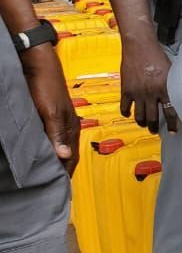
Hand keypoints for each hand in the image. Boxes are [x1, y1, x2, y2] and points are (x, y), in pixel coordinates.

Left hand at [21, 46, 79, 174]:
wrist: (38, 65)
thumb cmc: (46, 86)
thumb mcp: (51, 113)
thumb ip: (57, 135)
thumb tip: (65, 157)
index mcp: (72, 128)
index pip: (72, 157)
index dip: (67, 172)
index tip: (61, 187)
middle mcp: (68, 127)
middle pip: (67, 154)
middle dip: (62, 169)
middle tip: (53, 184)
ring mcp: (60, 121)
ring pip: (59, 146)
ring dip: (55, 159)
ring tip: (47, 172)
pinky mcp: (50, 116)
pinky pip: (52, 138)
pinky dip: (49, 148)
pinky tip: (41, 151)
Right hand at [120, 34, 175, 133]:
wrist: (139, 46)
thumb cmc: (157, 56)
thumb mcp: (171, 71)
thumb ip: (173, 85)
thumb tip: (180, 98)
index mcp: (165, 88)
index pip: (171, 112)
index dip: (172, 124)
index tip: (172, 131)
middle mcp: (151, 92)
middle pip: (153, 117)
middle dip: (154, 127)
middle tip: (155, 131)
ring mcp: (137, 92)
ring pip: (139, 115)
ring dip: (142, 123)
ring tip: (144, 125)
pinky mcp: (125, 89)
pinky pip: (125, 106)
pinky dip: (126, 113)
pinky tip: (129, 114)